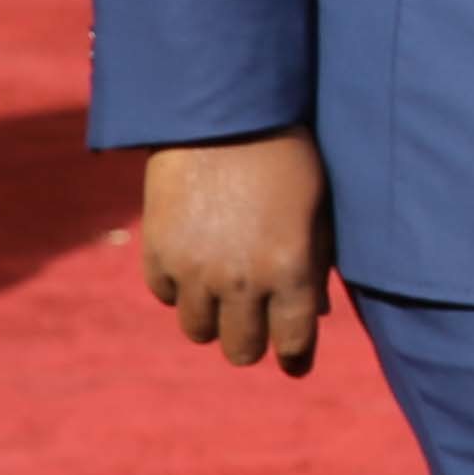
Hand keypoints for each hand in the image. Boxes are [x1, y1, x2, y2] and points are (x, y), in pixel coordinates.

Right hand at [141, 131, 334, 375]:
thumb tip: (315, 312)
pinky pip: (167, 296)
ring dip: (213, 318)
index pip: (293, 341)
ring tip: (223, 294)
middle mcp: (242, 281)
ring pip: (199, 331)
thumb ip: (316, 263)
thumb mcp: (316, 209)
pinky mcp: (157, 254)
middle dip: (252, 341)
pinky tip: (195, 265)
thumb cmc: (286, 155)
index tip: (293, 361)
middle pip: (241, 349)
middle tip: (256, 325)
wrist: (222, 114)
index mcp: (292, 270)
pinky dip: (180, 288)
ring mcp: (195, 271)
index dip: (295, 355)